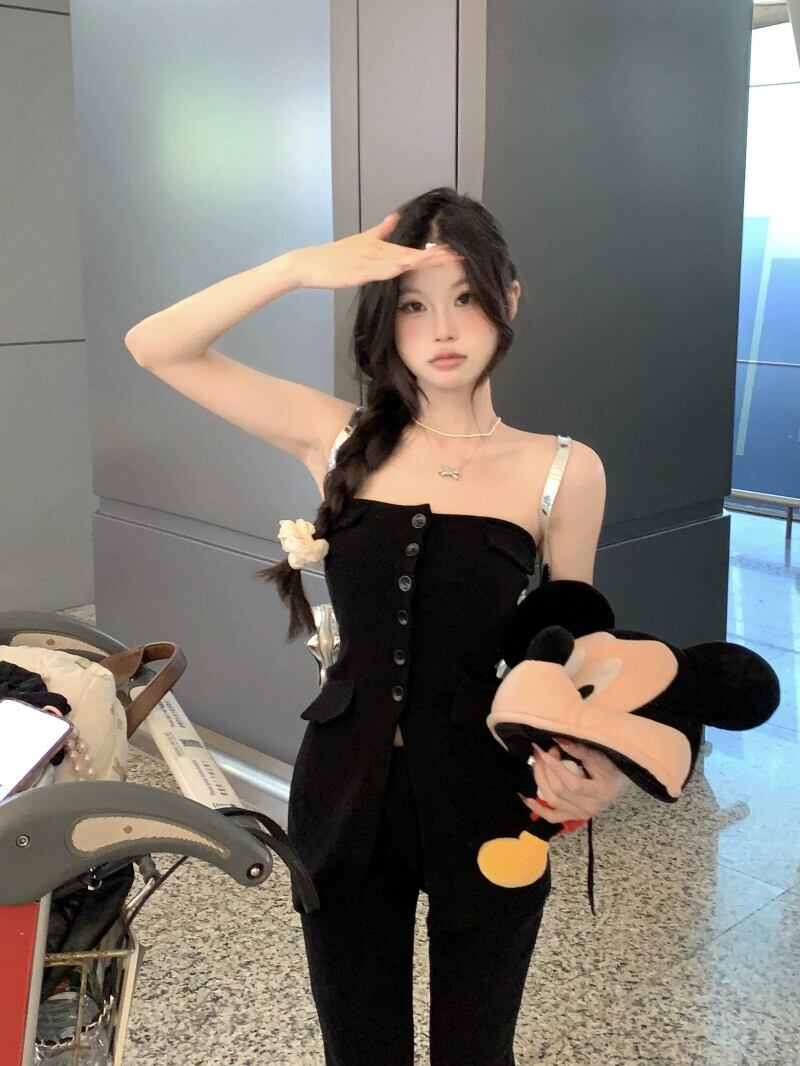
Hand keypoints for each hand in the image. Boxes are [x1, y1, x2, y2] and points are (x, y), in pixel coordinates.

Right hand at [293, 210, 462, 289]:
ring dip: (418, 259)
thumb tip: (397, 216)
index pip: (414, 250)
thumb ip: (382, 229)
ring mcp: (367, 260)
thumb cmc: (336, 255)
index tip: (454, 251)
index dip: (435, 251)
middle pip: (412, 254)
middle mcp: (378, 251)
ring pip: (397, 259)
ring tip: (439, 259)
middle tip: (457, 254)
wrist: (310, 263)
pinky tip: (403, 265)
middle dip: (435, 255)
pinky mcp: (356, 271)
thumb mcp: (362, 240)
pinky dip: (390, 267)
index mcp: (381, 246)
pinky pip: (376, 270)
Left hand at [519, 738, 629, 822]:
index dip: (554, 767)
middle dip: (545, 770)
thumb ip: (579, 750)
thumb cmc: (611, 766)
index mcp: (599, 793)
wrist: (618, 780)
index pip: (571, 783)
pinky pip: (552, 817)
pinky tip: (526, 799)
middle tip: (541, 753)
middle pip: (559, 792)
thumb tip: (557, 740)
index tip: (543, 751)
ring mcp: (580, 814)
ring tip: (536, 764)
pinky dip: (538, 809)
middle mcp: (590, 807)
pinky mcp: (573, 816)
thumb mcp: (598, 756)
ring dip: (540, 781)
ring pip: (552, 801)